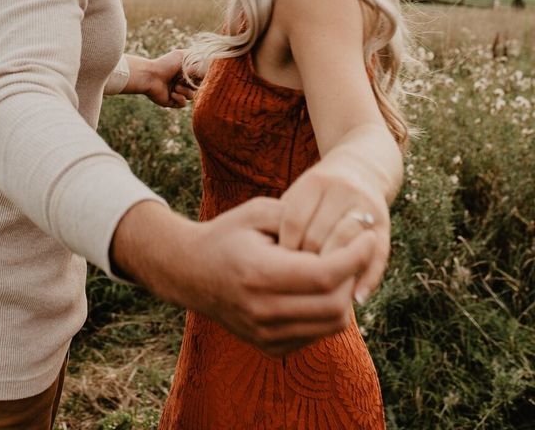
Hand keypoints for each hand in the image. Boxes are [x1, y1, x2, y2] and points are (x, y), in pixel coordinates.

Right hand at [111, 197, 375, 356]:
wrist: (191, 272)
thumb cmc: (227, 234)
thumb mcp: (258, 212)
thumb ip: (298, 216)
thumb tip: (341, 228)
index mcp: (259, 274)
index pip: (325, 275)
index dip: (354, 257)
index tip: (368, 237)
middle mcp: (263, 311)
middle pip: (334, 306)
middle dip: (355, 277)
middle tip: (359, 252)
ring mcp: (266, 334)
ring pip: (331, 325)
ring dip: (346, 296)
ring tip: (342, 267)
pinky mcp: (271, 347)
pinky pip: (317, 334)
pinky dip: (328, 311)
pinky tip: (322, 286)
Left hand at [131, 49, 194, 107]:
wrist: (150, 76)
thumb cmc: (165, 64)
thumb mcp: (182, 56)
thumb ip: (196, 58)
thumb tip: (207, 65)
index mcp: (185, 72)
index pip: (200, 77)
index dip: (200, 76)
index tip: (195, 74)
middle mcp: (181, 82)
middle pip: (197, 87)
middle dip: (191, 83)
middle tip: (182, 79)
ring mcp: (177, 92)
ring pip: (191, 96)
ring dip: (184, 91)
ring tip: (175, 86)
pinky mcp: (171, 102)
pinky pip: (183, 104)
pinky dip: (179, 98)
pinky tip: (172, 93)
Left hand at [278, 163, 389, 304]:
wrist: (360, 170)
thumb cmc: (316, 195)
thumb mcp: (298, 197)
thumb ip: (283, 221)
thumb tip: (270, 263)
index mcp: (315, 182)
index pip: (294, 221)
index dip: (284, 248)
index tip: (277, 267)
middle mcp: (342, 190)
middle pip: (319, 235)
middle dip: (305, 263)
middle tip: (295, 286)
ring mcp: (366, 206)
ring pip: (347, 244)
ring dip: (334, 273)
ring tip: (321, 294)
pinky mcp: (385, 225)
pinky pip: (378, 256)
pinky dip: (367, 280)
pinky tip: (356, 299)